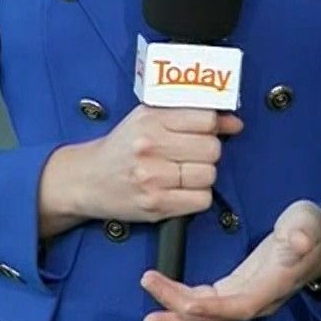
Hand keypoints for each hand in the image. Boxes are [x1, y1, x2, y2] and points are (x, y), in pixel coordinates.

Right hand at [62, 107, 243, 226]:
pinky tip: (180, 190)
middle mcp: (150, 146)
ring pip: (209, 175)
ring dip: (203, 176)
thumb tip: (233, 123)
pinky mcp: (156, 205)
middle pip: (211, 149)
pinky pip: (201, 200)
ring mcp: (152, 177)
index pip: (206, 119)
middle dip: (207, 152)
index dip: (213, 126)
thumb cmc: (121, 148)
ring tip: (183, 173)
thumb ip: (191, 116)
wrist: (86, 180)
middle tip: (191, 154)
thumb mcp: (149, 119)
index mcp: (150, 119)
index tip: (208, 131)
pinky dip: (197, 197)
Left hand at [138, 200, 320, 320]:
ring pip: (210, 319)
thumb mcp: (309, 222)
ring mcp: (248, 298)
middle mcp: (258, 300)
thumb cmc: (313, 228)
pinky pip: (208, 305)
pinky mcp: (238, 290)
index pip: (240, 306)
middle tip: (150, 314)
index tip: (184, 304)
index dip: (212, 309)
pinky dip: (185, 304)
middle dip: (184, 320)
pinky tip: (166, 295)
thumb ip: (304, 232)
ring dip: (179, 318)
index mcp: (273, 285)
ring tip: (150, 315)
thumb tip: (299, 240)